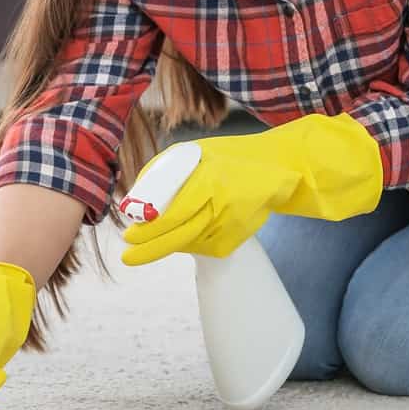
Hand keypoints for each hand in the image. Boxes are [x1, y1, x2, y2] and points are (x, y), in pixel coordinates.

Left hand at [121, 113, 382, 265]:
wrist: (280, 168)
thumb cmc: (231, 156)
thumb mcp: (196, 152)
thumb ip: (166, 172)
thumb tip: (134, 198)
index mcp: (210, 181)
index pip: (174, 213)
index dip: (149, 229)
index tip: (128, 235)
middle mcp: (222, 206)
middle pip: (180, 235)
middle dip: (151, 249)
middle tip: (128, 257)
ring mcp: (233, 224)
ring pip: (192, 244)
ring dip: (168, 246)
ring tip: (148, 245)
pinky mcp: (239, 237)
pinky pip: (207, 248)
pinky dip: (190, 245)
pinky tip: (181, 238)